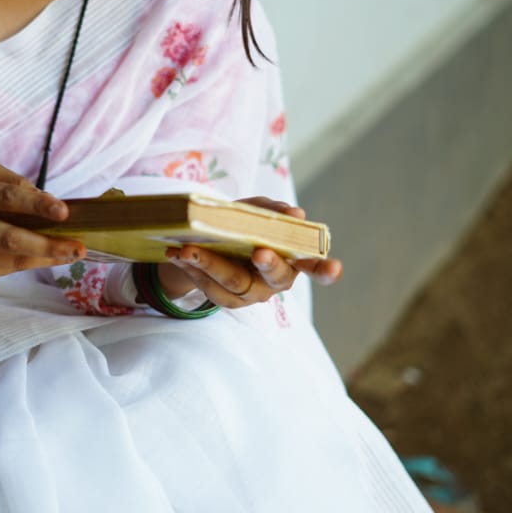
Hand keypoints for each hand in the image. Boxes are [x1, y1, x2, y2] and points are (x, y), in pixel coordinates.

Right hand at [0, 161, 85, 280]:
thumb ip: (12, 182)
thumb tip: (47, 201)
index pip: (6, 198)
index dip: (37, 205)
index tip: (64, 211)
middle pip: (10, 239)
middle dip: (49, 246)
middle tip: (78, 247)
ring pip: (11, 261)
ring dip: (45, 258)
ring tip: (71, 253)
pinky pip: (5, 270)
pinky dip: (28, 263)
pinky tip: (44, 257)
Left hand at [158, 197, 342, 308]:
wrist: (209, 245)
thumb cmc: (242, 227)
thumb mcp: (254, 212)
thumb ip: (271, 212)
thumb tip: (294, 215)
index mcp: (292, 258)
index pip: (315, 267)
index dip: (326, 270)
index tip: (335, 267)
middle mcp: (276, 280)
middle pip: (275, 277)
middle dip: (268, 264)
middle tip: (259, 251)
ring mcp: (251, 293)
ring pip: (234, 283)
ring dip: (210, 265)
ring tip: (188, 250)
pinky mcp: (226, 300)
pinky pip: (209, 287)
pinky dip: (190, 268)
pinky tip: (176, 254)